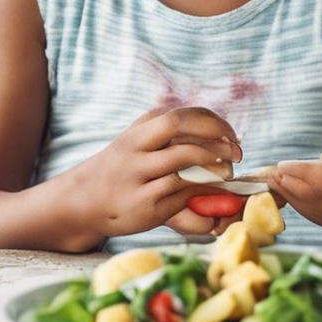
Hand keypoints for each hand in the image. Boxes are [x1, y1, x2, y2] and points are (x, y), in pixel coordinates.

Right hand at [77, 107, 242, 238]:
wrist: (84, 201)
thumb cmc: (125, 170)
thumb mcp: (140, 142)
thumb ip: (171, 132)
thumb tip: (221, 133)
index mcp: (140, 129)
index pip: (182, 114)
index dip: (213, 122)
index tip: (232, 135)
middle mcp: (136, 148)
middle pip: (178, 127)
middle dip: (215, 136)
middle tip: (237, 152)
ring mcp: (138, 176)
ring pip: (185, 164)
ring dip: (214, 168)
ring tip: (227, 173)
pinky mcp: (145, 206)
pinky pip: (183, 194)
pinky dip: (204, 192)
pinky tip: (213, 192)